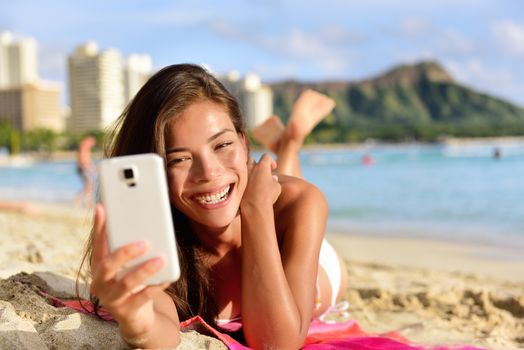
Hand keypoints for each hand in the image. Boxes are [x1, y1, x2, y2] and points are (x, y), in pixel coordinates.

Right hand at [89, 204, 170, 337]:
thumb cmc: (132, 282)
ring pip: (127, 283)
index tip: (102, 208)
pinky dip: (156, 286)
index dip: (99, 226)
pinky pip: (143, 297)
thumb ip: (130, 247)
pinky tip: (166, 278)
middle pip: (108, 265)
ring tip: (161, 260)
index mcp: (99, 267)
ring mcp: (111, 299)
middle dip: (126, 252)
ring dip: (145, 270)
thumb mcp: (128, 265)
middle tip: (145, 243)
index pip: (97, 244)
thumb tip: (146, 220)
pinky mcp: (126, 312)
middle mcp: (100, 283)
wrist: (136, 317)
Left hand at [241, 154, 280, 208]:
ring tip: (254, 179)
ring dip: (249, 171)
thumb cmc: (267, 196)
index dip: (271, 161)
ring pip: (244, 168)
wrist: (253, 208)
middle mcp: (250, 168)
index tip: (273, 168)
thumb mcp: (276, 187)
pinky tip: (249, 188)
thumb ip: (274, 180)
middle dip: (257, 164)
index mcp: (262, 166)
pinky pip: (240, 179)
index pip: (266, 157)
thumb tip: (273, 178)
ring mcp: (242, 175)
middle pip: (252, 159)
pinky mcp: (236, 184)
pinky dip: (244, 181)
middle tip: (262, 172)